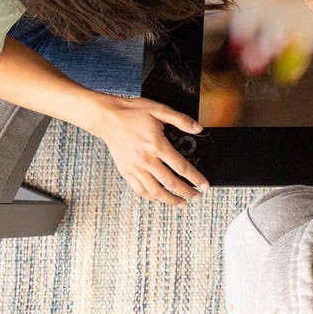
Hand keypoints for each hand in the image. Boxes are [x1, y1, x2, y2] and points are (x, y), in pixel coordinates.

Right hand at [90, 96, 208, 205]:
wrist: (107, 117)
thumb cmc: (133, 112)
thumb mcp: (159, 109)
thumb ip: (181, 120)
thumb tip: (199, 129)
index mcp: (157, 145)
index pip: (182, 167)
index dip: (196, 178)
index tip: (205, 185)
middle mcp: (146, 160)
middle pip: (171, 182)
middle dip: (187, 192)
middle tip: (197, 197)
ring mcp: (134, 168)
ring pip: (155, 191)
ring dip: (170, 200)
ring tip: (181, 203)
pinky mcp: (125, 171)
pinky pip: (140, 190)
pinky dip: (151, 197)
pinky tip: (159, 198)